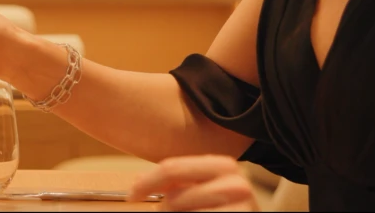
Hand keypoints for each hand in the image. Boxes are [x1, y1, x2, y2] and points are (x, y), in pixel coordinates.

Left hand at [129, 155, 259, 210]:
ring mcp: (241, 206)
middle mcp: (236, 184)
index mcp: (224, 165)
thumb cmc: (224, 206)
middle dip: (164, 208)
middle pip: (175, 198)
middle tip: (162, 211)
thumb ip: (176, 182)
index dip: (147, 182)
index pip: (172, 168)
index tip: (133, 194)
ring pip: (181, 212)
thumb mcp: (201, 188)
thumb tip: (139, 181)